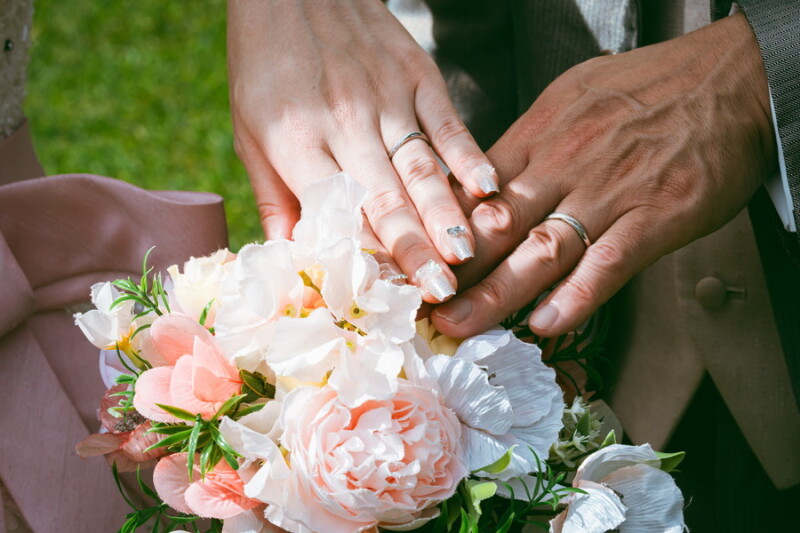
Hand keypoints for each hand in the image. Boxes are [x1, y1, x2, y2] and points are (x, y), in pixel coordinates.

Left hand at [227, 0, 498, 302]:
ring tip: (467, 254)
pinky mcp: (416, 76)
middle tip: (441, 292)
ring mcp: (386, 98)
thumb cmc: (266, 65)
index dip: (364, 257)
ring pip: (420, 165)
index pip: (337, 211)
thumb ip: (274, 198)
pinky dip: (469, 155)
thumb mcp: (250, 132)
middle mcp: (345, 123)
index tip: (387, 297)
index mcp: (297, 142)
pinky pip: (447, 122)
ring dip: (445, 213)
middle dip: (413, 249)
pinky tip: (488, 187)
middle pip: (385, 196)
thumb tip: (290, 259)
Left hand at [432, 13, 776, 336]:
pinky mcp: (656, 215)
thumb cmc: (646, 88)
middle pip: (497, 227)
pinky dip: (578, 295)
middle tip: (424, 308)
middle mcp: (564, 167)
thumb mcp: (571, 98)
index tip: (418, 265)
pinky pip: (609, 261)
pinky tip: (547, 323)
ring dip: (498, 293)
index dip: (442, 233)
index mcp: (538, 138)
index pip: (476, 193)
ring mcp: (609, 193)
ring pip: (542, 250)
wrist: (728, 78)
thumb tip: (486, 183)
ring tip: (463, 326)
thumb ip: (528, 144)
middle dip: (456, 272)